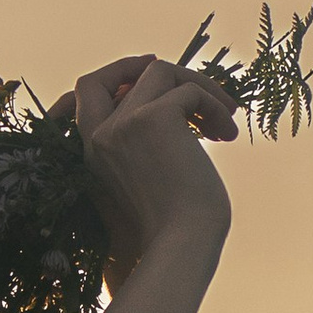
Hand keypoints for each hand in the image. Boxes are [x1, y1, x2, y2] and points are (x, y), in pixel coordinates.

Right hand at [56, 51, 237, 280]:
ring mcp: (123, 124)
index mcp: (92, 153)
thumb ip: (147, 145)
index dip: (115, 74)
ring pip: (160, 72)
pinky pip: (190, 91)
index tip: (145, 70)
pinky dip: (215, 107)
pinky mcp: (154, 119)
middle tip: (188, 81)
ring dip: (198, 88)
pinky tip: (228, 135)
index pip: (85, 91)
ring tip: (225, 119)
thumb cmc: (172, 228)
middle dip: (149, 65)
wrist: (181, 247)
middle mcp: (100, 135)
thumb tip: (177, 106)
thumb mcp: (149, 180)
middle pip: (120, 73)